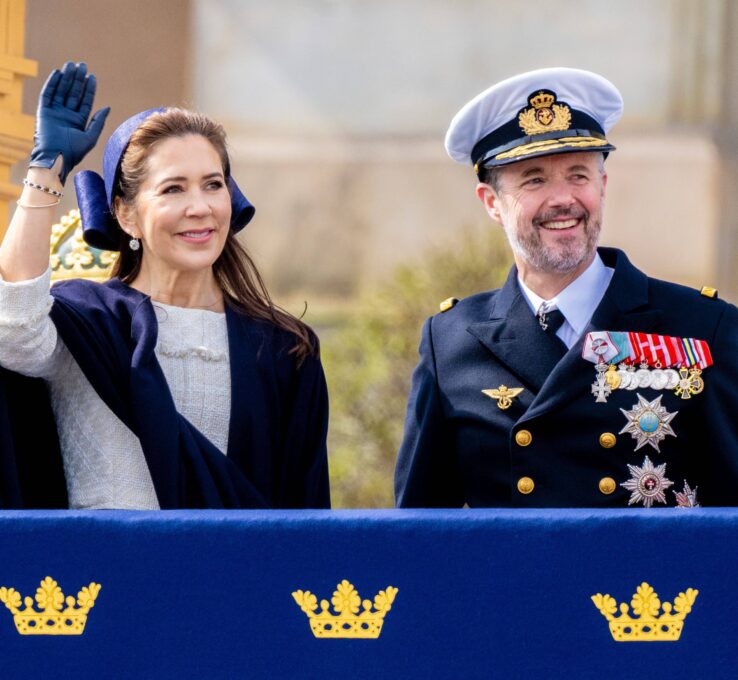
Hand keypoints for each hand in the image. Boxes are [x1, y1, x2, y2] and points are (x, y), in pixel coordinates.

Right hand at [29, 62, 109, 183]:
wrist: (56, 157)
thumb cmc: (74, 151)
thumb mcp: (91, 136)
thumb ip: (98, 122)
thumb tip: (107, 107)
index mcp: (79, 121)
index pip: (85, 101)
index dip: (89, 89)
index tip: (92, 76)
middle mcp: (67, 115)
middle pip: (73, 93)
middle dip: (78, 79)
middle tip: (82, 65)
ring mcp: (55, 112)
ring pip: (61, 91)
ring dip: (66, 78)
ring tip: (71, 65)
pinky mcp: (44, 111)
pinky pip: (48, 94)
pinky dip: (52, 83)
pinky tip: (58, 73)